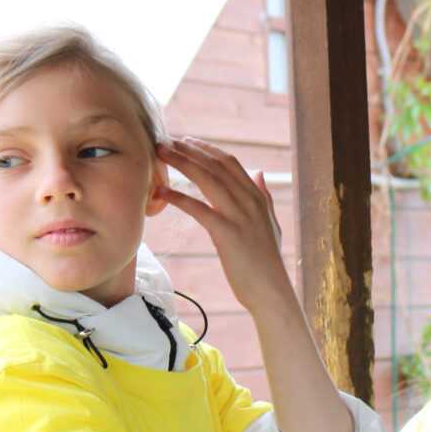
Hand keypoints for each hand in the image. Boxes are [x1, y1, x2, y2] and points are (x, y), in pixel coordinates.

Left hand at [155, 137, 295, 313]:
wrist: (270, 290)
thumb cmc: (266, 261)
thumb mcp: (270, 224)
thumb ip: (264, 197)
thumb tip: (260, 173)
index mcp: (258, 196)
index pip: (229, 162)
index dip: (205, 149)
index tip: (185, 141)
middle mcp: (250, 200)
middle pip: (215, 165)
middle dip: (188, 150)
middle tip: (164, 142)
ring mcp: (239, 215)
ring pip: (207, 179)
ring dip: (181, 163)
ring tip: (159, 155)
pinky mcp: (227, 233)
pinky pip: (198, 208)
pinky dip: (179, 197)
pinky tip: (162, 192)